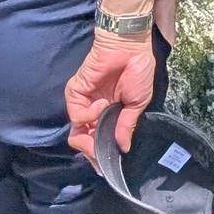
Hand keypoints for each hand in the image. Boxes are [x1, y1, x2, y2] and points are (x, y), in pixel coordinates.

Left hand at [65, 32, 158, 164]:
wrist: (129, 46)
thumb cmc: (138, 70)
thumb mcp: (138, 103)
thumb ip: (126, 126)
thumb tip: (123, 148)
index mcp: (110, 114)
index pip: (99, 140)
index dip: (101, 155)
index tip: (106, 166)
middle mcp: (94, 111)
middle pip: (84, 141)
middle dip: (92, 152)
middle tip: (101, 156)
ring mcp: (84, 103)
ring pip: (77, 133)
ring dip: (88, 139)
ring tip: (99, 134)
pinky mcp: (76, 93)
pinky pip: (77, 114)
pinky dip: (89, 115)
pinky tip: (102, 106)